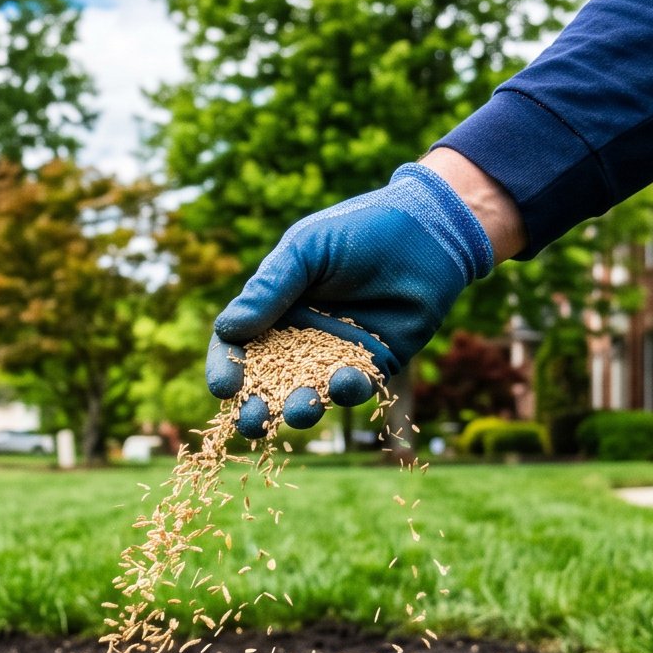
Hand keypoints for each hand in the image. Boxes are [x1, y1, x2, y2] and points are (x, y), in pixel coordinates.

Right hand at [205, 153, 515, 437]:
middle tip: (251, 422)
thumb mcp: (305, 251)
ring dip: (300, 407)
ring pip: (309, 391)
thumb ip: (269, 290)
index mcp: (275, 305)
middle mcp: (301, 333)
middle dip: (257, 405)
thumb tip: (226, 330)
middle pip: (268, 379)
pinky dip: (347, 391)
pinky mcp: (374, 363)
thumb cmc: (359, 229)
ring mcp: (337, 352)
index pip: (238, 344)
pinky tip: (345, 383)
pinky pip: (355, 387)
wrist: (428, 231)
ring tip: (299, 411)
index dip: (227, 367)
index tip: (224, 387)